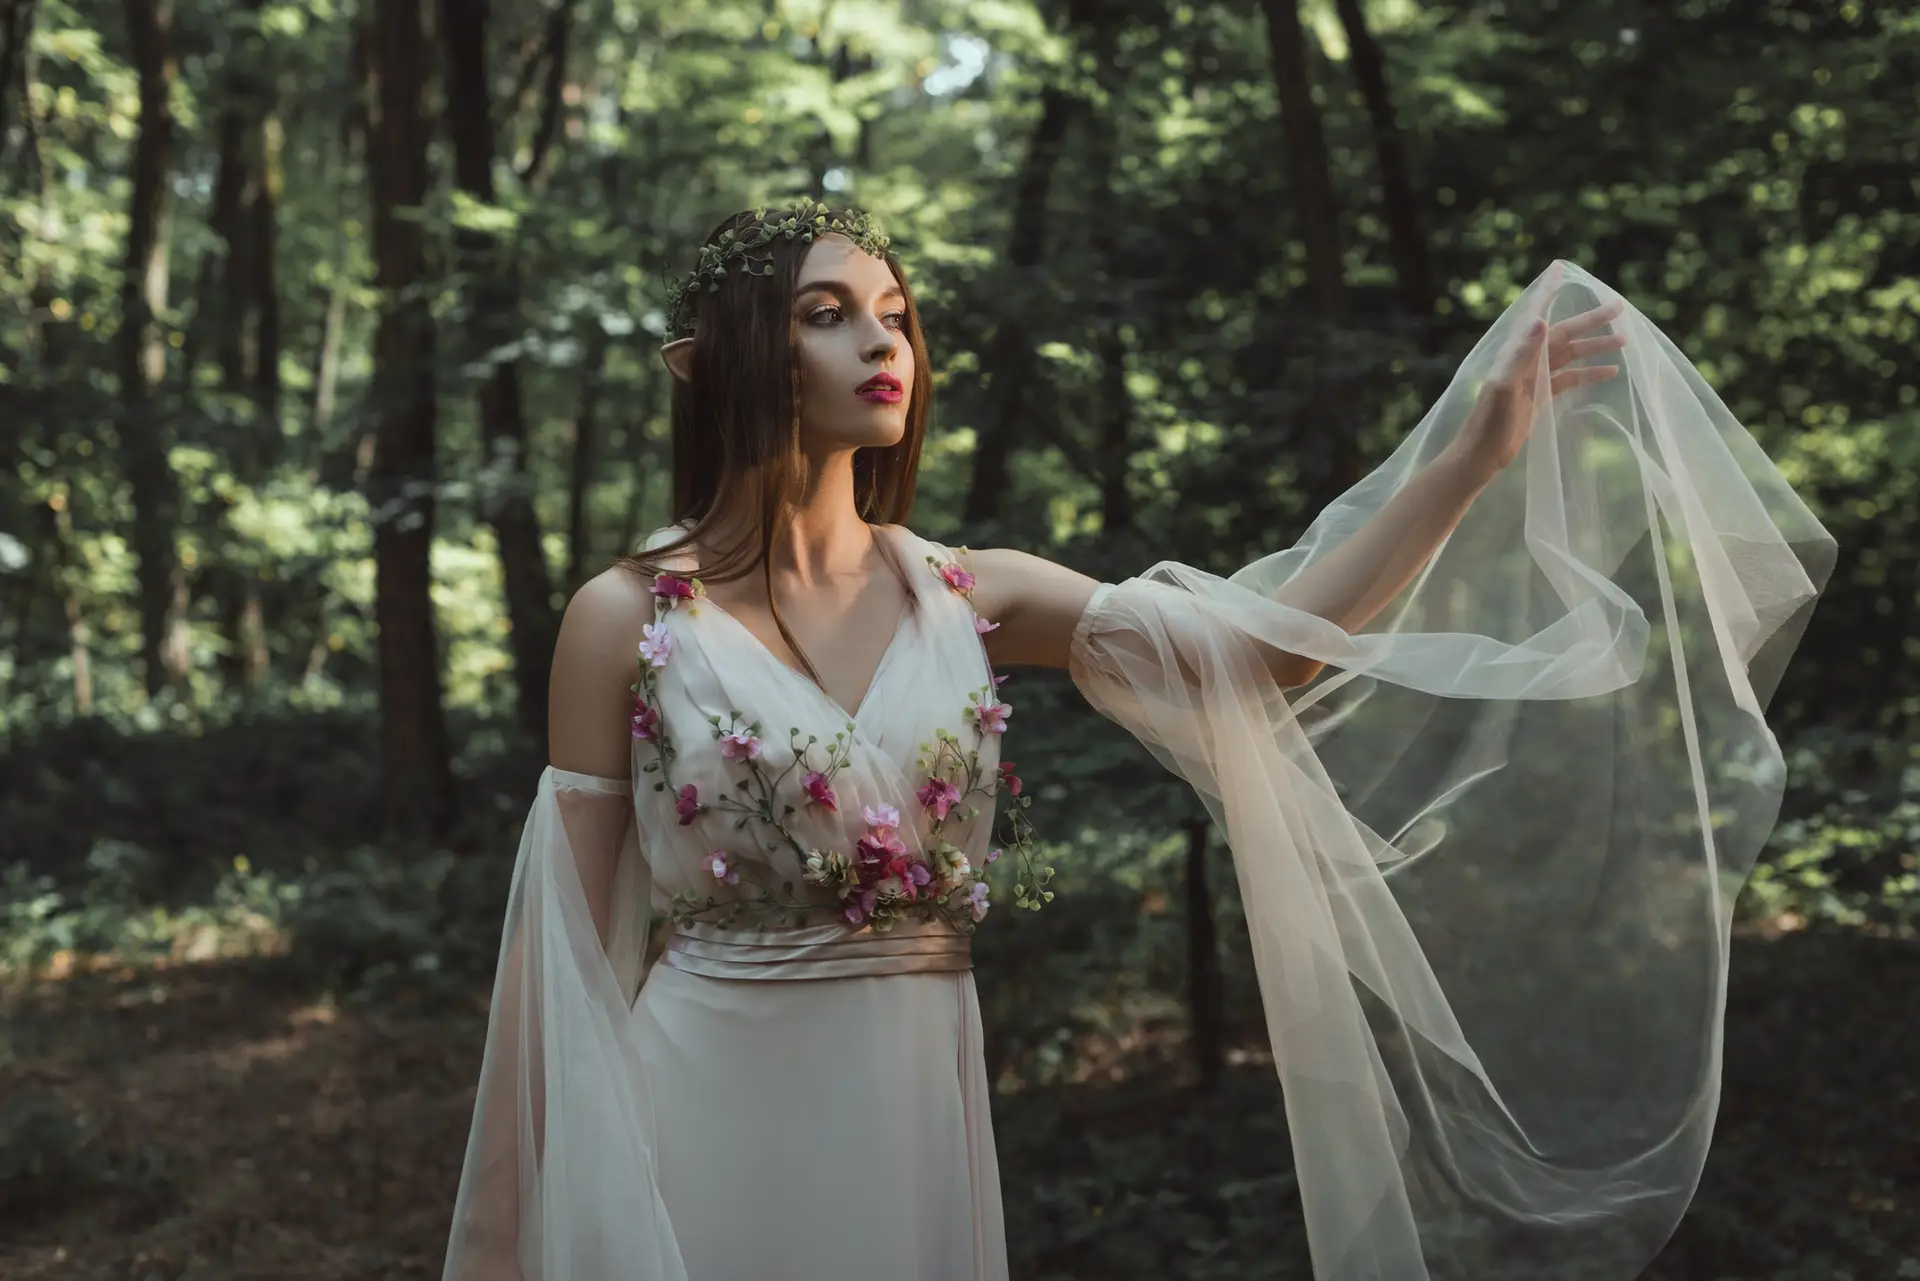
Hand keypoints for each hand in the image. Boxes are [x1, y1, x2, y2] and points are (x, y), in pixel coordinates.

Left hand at [1447, 266, 1629, 480]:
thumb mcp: (1504, 387)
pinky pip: (1569, 379)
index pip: (1536, 314)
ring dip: (1595, 346)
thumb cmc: (1489, 423)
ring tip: (1625, 341)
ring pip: (1570, 355)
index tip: (1560, 268)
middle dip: (1591, 319)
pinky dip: (1589, 373)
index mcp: (1517, 353)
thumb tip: (1540, 320)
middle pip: (1564, 333)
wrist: (1481, 455)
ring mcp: (1533, 378)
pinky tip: (1611, 371)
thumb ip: (1520, 354)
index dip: (1548, 291)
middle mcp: (1526, 360)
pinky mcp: (1539, 396)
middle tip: (1620, 306)